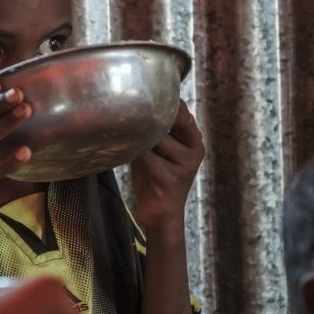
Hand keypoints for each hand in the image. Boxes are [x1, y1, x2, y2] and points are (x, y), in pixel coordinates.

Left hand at [130, 101, 204, 229]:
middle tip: (124, 113)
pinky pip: (146, 157)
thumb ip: (153, 131)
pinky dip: (132, 153)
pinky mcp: (169, 179)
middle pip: (167, 122)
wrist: (160, 216)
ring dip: (135, 137)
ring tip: (120, 136)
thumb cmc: (155, 180)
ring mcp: (184, 166)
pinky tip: (122, 152)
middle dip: (145, 119)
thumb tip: (130, 106)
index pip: (182, 112)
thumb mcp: (157, 151)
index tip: (139, 97)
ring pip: (154, 139)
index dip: (162, 102)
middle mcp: (193, 151)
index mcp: (194, 141)